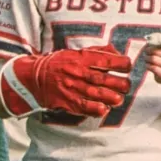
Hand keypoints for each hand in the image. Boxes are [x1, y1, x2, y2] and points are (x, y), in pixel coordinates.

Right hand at [6, 47, 131, 117]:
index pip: (107, 60)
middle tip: (126, 86)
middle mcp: (78, 72)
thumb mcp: (75, 52)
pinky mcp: (68, 101)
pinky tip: (104, 109)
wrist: (34, 76)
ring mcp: (72, 88)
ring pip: (98, 94)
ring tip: (119, 99)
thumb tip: (116, 52)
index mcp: (81, 58)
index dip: (122, 64)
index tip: (127, 67)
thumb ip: (97, 52)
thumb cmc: (58, 63)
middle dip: (120, 84)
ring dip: (112, 98)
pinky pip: (85, 107)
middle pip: (105, 79)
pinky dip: (97, 109)